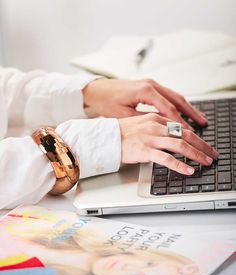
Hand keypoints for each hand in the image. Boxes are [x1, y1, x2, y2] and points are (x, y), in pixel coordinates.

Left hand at [83, 78, 207, 128]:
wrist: (96, 89)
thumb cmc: (107, 101)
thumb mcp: (123, 115)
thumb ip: (143, 121)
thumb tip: (158, 130)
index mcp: (146, 91)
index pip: (168, 109)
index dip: (180, 123)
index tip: (188, 133)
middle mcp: (151, 85)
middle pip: (178, 100)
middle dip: (192, 113)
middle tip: (204, 124)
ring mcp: (151, 84)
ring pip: (175, 97)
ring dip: (188, 108)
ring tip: (200, 119)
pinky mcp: (149, 87)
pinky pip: (168, 96)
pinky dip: (178, 105)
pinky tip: (184, 113)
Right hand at [118, 113, 218, 174]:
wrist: (104, 138)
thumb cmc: (120, 133)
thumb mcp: (141, 124)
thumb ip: (157, 127)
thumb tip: (172, 134)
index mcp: (155, 119)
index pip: (181, 127)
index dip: (196, 137)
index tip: (204, 145)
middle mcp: (155, 127)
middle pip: (185, 135)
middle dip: (202, 145)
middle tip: (212, 154)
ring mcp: (150, 139)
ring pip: (180, 145)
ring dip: (196, 154)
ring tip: (206, 162)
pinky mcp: (145, 151)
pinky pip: (166, 159)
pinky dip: (180, 165)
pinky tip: (188, 170)